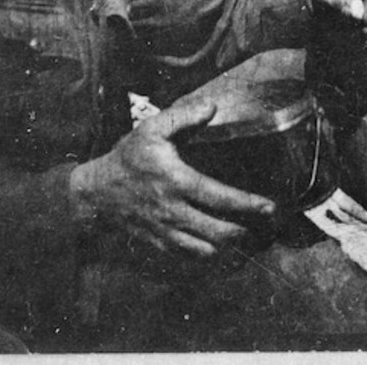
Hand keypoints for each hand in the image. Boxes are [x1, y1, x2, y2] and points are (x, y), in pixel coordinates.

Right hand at [69, 96, 275, 257]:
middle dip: (247, 231)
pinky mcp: (160, 246)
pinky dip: (211, 257)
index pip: (218, 197)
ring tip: (251, 235)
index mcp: (175, 181)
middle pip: (218, 232)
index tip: (270, 206)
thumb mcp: (151, 128)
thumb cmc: (128, 158)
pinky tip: (224, 246)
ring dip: (232, 247)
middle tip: (267, 224)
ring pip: (207, 251)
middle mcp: (173, 212)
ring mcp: (166, 233)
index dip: (248, 204)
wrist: (96, 194)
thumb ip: (183, 116)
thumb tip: (212, 107)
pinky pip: (191, 259)